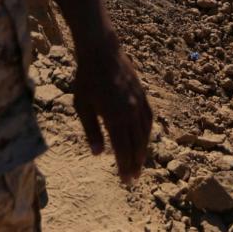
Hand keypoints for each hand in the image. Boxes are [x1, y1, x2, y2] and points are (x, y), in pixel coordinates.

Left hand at [72, 40, 151, 181]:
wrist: (102, 51)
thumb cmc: (87, 78)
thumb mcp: (82, 106)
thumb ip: (91, 131)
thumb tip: (99, 153)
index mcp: (115, 117)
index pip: (123, 149)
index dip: (124, 166)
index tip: (125, 180)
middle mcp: (131, 112)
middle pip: (136, 144)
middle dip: (135, 164)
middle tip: (133, 179)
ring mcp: (139, 102)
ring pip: (145, 133)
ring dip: (144, 150)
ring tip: (140, 163)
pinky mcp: (143, 94)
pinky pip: (149, 117)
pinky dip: (148, 131)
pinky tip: (145, 138)